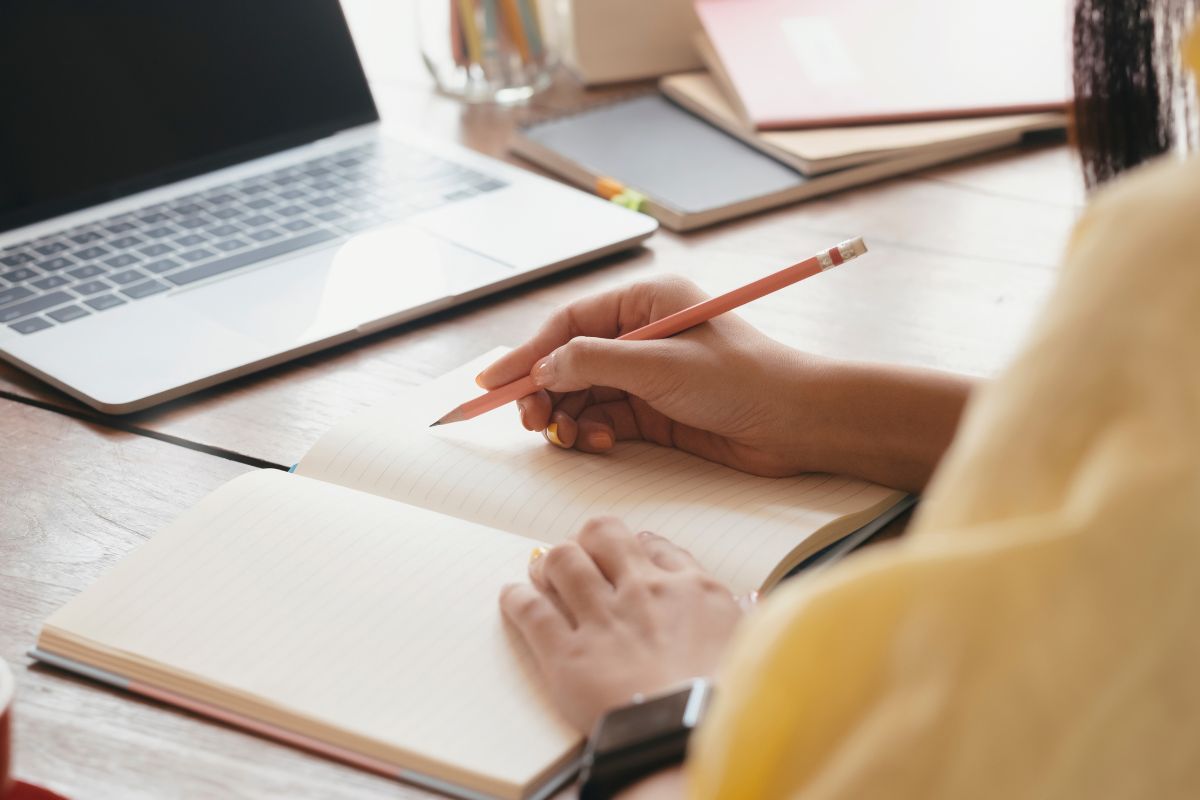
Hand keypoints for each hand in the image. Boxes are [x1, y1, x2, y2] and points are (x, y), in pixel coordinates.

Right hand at [478, 275, 826, 476]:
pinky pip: (605, 419)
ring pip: (583, 394)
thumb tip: (543, 367)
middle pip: (569, 361)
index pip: (569, 323)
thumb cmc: (743, 379)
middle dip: (546, 392)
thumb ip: (594, 362)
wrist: (797, 424)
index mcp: (645, 302)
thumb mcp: (660, 365)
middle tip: (533, 421)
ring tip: (569, 438)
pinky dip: (594, 433)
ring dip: (568, 418)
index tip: (494, 383)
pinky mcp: (656, 411)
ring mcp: (648, 374)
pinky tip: (602, 444)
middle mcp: (643, 334)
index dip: (528, 353)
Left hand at [499, 517, 742, 733]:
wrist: (688, 736)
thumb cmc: (724, 701)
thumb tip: (734, 604)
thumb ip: (733, 617)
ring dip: (550, 563)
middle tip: (583, 553)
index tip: (629, 554)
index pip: (655, 546)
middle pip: (603, 535)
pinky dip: (517, 600)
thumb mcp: (746, 647)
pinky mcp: (566, 654)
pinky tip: (513, 597)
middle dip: (589, 539)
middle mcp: (643, 592)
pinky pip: (531, 611)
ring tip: (544, 571)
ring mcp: (602, 619)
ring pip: (562, 561)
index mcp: (692, 589)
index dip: (636, 546)